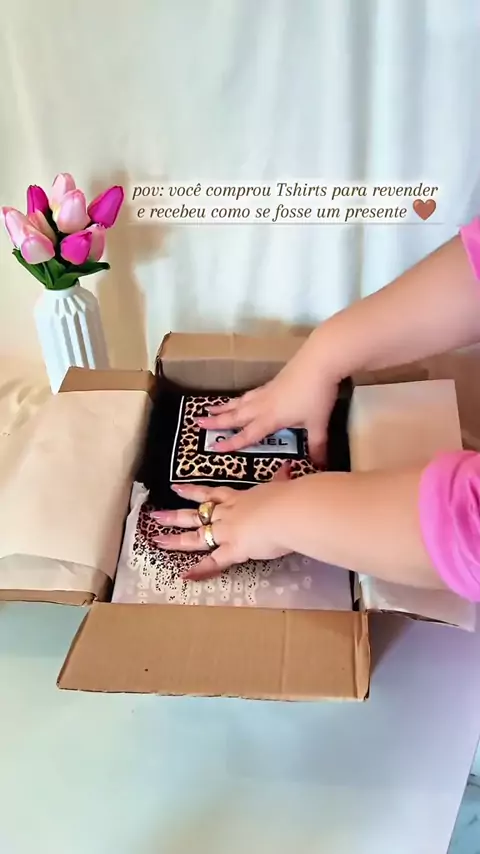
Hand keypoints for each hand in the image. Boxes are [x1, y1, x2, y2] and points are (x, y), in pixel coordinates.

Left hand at [151, 465, 291, 579]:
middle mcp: (228, 514)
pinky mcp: (233, 549)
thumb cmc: (287, 496)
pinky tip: (185, 576)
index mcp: (239, 498)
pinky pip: (214, 563)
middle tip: (155, 515)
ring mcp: (227, 532)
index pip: (212, 494)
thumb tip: (288, 469)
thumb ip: (282, 479)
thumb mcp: (281, 485)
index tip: (177, 487)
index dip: (194, 491)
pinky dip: (200, 571)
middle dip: (175, 515)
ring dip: (176, 540)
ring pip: (196, 536)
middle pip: (196, 514)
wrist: (288, 510)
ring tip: (157, 540)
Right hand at [196, 339, 339, 464]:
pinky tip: (240, 399)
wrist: (320, 361)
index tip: (214, 448)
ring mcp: (266, 392)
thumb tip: (319, 466)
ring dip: (223, 408)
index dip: (231, 443)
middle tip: (196, 423)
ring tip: (208, 409)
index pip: (247, 435)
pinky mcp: (272, 382)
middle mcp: (263, 405)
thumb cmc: (317, 394)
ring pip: (240, 402)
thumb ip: (317, 446)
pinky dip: (239, 399)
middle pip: (236, 416)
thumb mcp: (318, 423)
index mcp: (271, 418)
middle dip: (216, 422)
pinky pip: (249, 394)